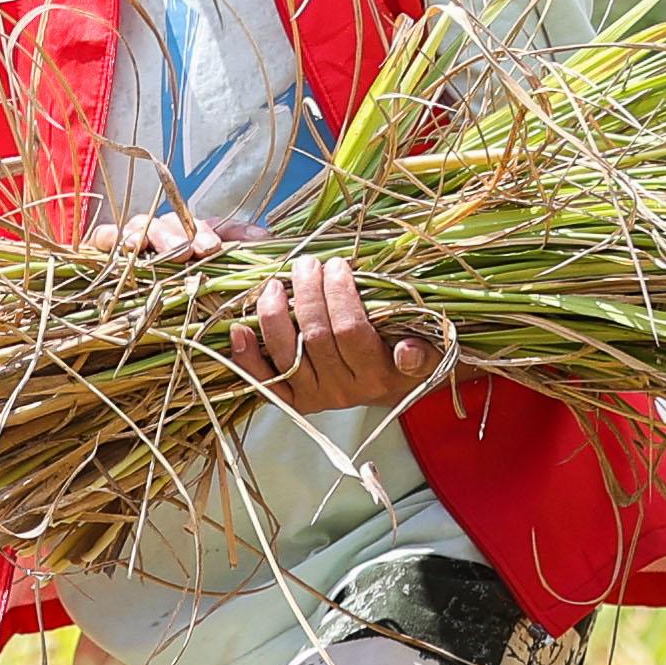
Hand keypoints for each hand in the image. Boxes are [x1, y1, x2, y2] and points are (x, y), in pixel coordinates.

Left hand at [231, 250, 438, 415]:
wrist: (390, 387)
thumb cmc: (404, 355)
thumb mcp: (426, 352)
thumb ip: (422, 352)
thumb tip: (408, 352)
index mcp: (377, 375)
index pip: (352, 331)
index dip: (341, 295)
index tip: (337, 264)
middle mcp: (344, 391)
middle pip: (317, 338)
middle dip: (308, 294)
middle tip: (307, 263)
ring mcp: (315, 397)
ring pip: (287, 356)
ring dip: (275, 316)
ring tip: (274, 283)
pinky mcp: (293, 401)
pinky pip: (264, 382)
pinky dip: (247, 356)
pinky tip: (239, 328)